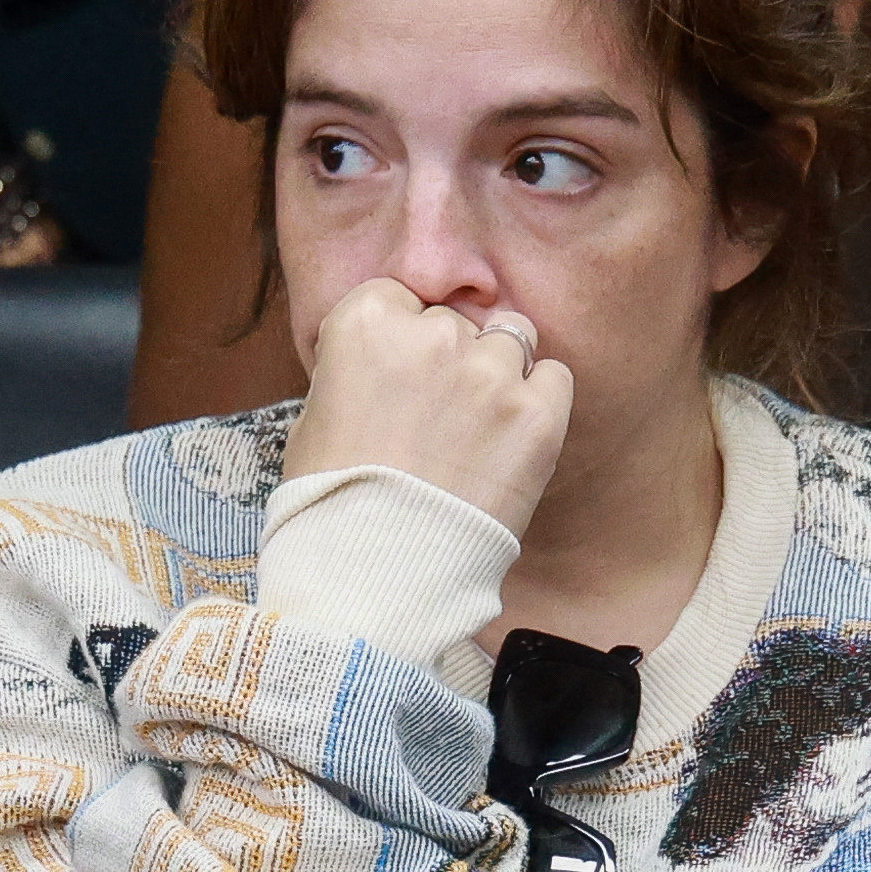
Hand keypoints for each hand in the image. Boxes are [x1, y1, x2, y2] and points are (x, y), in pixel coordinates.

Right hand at [284, 278, 570, 541]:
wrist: (377, 574)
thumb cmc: (332, 501)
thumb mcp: (316, 415)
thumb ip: (357, 368)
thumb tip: (385, 358)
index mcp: (365, 323)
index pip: (399, 297)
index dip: (399, 337)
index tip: (397, 377)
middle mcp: (432, 335)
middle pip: (455, 322)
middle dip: (448, 359)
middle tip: (436, 417)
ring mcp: (490, 373)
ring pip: (511, 338)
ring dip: (497, 372)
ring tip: (476, 428)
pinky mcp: (536, 415)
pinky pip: (554, 377)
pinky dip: (538, 401)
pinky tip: (510, 440)